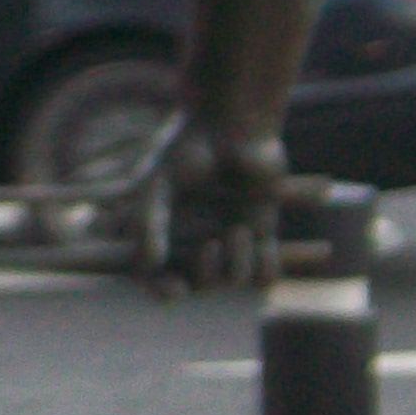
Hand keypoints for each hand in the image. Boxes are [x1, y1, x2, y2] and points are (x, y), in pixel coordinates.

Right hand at [136, 115, 287, 295]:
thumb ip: (149, 223)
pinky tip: (260, 240)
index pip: (157, 278)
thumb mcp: (158, 185)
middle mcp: (197, 242)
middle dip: (206, 274)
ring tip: (237, 230)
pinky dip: (265, 266)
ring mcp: (231, 241)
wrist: (235, 123)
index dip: (163, 291)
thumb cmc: (190, 148)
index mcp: (167, 234)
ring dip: (237, 264)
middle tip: (209, 246)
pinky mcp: (263, 235)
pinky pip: (266, 277)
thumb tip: (151, 263)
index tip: (175, 290)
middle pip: (200, 287)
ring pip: (236, 282)